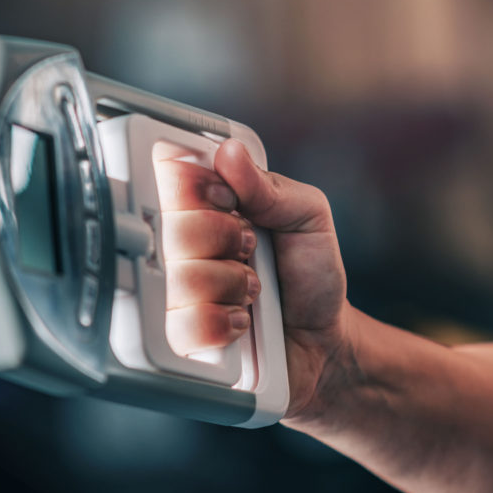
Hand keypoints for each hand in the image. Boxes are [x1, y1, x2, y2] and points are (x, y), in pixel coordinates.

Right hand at [154, 139, 349, 418]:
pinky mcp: (177, 336)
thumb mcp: (308, 217)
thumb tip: (231, 152)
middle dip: (225, 240)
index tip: (229, 202)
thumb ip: (270, 185)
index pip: (169, 178)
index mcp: (203, 205)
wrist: (323, 340)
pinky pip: (181, 326)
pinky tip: (239, 321)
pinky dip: (221, 323)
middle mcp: (179, 245)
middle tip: (250, 249)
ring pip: (177, 279)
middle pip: (170, 228)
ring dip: (230, 285)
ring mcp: (173, 292)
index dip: (199, 190)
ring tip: (252, 291)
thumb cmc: (311, 275)